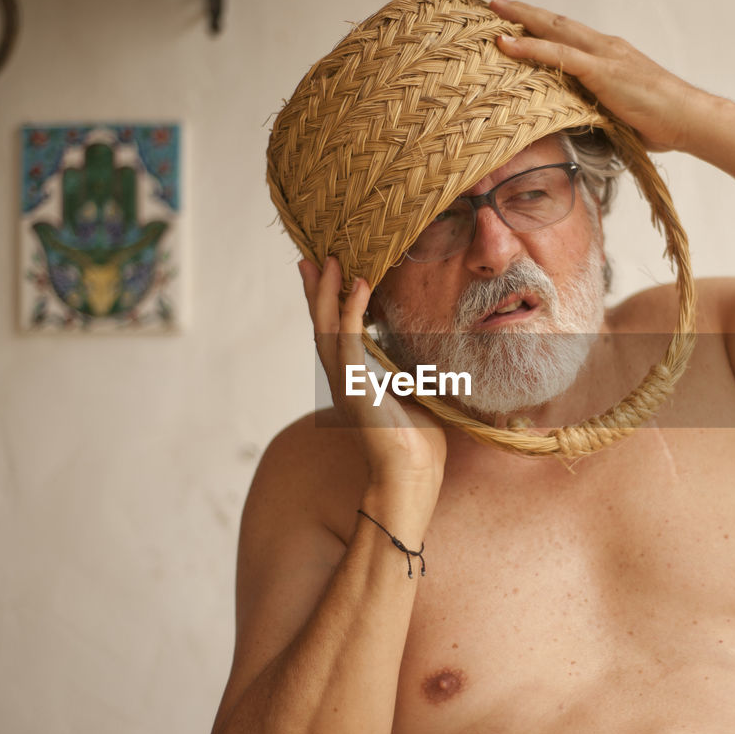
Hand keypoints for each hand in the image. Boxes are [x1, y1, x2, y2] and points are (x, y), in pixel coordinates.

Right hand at [298, 257, 446, 505]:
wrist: (413, 476)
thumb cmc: (417, 445)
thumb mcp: (413, 397)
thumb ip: (408, 376)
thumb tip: (424, 359)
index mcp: (352, 383)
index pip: (333, 335)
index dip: (325, 304)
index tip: (322, 272)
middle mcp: (341, 381)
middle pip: (320, 326)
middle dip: (315, 290)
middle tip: (310, 257)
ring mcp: (344, 384)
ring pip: (327, 328)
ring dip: (327, 292)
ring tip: (329, 261)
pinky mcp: (355, 388)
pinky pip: (349, 340)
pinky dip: (351, 311)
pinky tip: (358, 285)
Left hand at [490, 0, 705, 152]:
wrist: (687, 118)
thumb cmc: (660, 120)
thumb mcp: (621, 112)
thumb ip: (599, 107)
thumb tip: (580, 120)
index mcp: (610, 55)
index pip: (569, 34)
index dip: (542, 26)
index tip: (517, 21)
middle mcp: (606, 47)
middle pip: (557, 23)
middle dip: (525, 12)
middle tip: (497, 2)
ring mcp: (605, 56)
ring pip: (555, 30)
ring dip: (523, 19)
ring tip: (496, 11)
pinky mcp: (603, 71)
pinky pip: (560, 55)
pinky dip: (532, 48)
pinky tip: (508, 44)